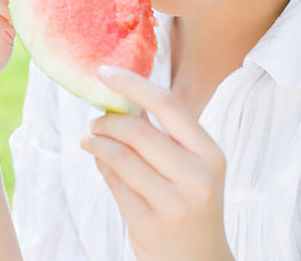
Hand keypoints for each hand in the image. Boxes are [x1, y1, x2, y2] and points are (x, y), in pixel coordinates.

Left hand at [80, 65, 234, 260]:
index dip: (133, 83)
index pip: (168, 105)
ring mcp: (173, 205)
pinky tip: (98, 160)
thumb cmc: (193, 203)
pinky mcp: (148, 227)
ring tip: (89, 138)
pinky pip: (114, 184)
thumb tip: (124, 98)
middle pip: (138, 131)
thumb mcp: (194, 167)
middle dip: (108, 120)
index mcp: (210, 154)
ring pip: (120, 157)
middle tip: (94, 119)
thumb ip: (166, 135)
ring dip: (97, 142)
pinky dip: (100, 165)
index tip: (105, 72)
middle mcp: (197, 178)